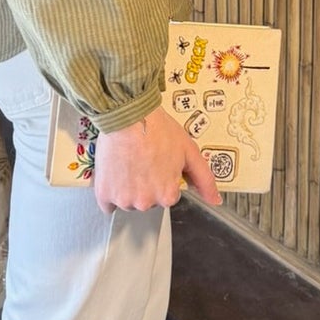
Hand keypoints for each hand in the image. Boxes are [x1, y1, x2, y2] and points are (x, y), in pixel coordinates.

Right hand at [93, 106, 221, 213]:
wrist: (128, 115)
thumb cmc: (159, 130)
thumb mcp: (189, 151)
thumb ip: (204, 179)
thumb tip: (216, 200)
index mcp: (167, 195)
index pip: (168, 195)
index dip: (165, 177)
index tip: (159, 162)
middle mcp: (146, 203)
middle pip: (148, 200)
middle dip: (147, 184)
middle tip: (144, 160)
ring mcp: (123, 199)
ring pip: (128, 201)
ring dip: (129, 188)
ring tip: (129, 162)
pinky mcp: (103, 193)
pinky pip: (107, 204)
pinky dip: (110, 193)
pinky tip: (115, 174)